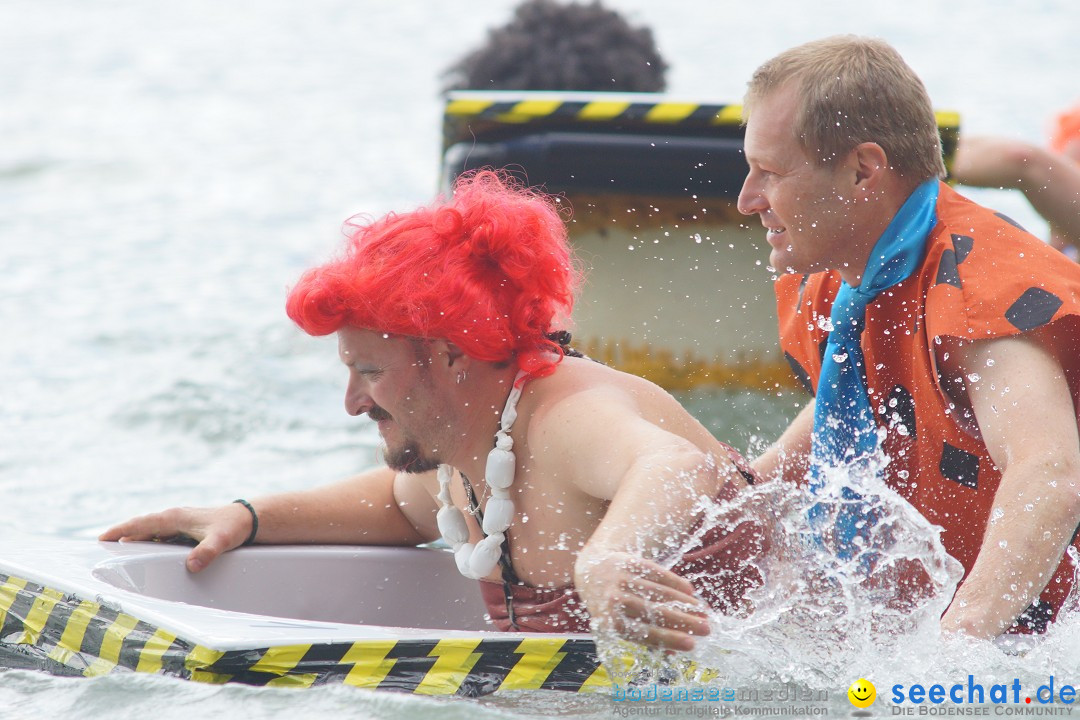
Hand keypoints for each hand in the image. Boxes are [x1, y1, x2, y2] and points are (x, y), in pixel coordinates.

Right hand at [98, 503, 254, 572]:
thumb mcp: (221, 541)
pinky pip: (158, 537)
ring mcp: (178, 523)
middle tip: (99, 551)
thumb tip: (191, 566)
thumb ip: (206, 553)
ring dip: (133, 541)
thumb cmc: (234, 527)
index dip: (120, 531)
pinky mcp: (183, 529)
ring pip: (148, 532)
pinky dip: (147, 543)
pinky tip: (142, 555)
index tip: (101, 538)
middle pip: (140, 528)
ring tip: (114, 555)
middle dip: (120, 537)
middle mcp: (173, 518)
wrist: (248, 519)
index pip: (141, 523)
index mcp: (175, 517)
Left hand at [574, 550, 709, 651]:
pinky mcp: (629, 563)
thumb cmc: (611, 606)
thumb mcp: (619, 625)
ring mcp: (622, 580)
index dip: (669, 639)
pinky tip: (690, 591)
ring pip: (659, 593)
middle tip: (706, 628)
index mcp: (611, 623)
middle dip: (683, 622)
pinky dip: (675, 582)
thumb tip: (673, 654)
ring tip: (702, 611)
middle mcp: (615, 601)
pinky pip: (657, 573)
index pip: (644, 634)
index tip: (691, 644)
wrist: (591, 571)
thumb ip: (644, 638)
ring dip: (684, 603)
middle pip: (655, 612)